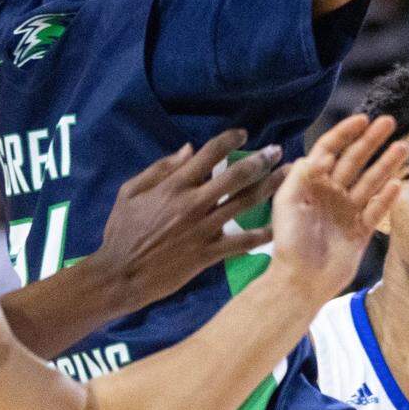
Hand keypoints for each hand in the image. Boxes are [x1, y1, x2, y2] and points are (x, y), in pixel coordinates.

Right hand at [92, 131, 283, 312]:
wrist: (121, 274)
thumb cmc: (121, 231)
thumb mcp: (129, 192)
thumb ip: (160, 169)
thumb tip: (188, 149)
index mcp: (174, 186)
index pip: (208, 154)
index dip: (229, 140)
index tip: (243, 134)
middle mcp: (194, 203)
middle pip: (236, 176)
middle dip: (260, 160)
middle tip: (278, 151)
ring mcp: (203, 229)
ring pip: (244, 204)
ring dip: (269, 187)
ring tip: (287, 176)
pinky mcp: (208, 253)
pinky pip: (242, 242)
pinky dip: (262, 235)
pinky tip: (279, 226)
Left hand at [270, 115, 405, 303]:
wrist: (302, 280)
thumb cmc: (290, 241)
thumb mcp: (288, 202)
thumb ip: (301, 174)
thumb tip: (316, 153)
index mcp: (310, 183)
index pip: (329, 150)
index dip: (345, 133)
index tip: (361, 119)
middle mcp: (330, 193)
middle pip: (354, 160)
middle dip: (371, 141)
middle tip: (389, 122)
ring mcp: (347, 211)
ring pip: (370, 181)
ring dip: (385, 164)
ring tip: (402, 146)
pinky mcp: (360, 231)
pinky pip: (376, 209)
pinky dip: (387, 197)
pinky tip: (397, 184)